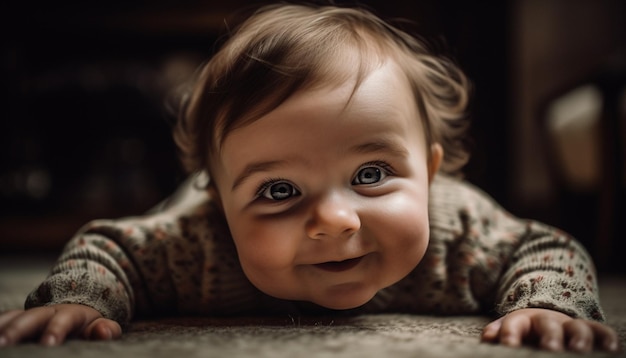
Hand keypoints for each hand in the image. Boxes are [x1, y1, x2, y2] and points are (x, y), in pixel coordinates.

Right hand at [0, 304, 121, 345]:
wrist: (74, 308)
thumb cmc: (88, 325)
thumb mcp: (100, 325)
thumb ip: (106, 329)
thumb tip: (104, 332)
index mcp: (69, 314)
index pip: (63, 320)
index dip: (55, 330)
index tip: (48, 343)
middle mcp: (45, 313)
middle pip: (29, 318)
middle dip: (16, 330)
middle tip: (3, 343)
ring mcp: (28, 317)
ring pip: (11, 318)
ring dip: (0, 328)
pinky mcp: (15, 322)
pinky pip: (3, 321)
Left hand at [481, 308, 619, 351]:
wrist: (542, 318)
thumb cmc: (522, 333)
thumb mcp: (508, 331)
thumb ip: (498, 334)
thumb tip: (487, 338)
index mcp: (521, 322)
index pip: (513, 326)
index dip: (510, 335)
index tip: (508, 345)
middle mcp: (546, 321)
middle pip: (547, 325)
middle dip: (549, 338)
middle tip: (550, 350)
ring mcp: (568, 325)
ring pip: (577, 328)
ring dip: (579, 338)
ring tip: (578, 350)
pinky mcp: (588, 330)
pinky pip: (601, 330)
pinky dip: (606, 337)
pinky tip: (611, 348)